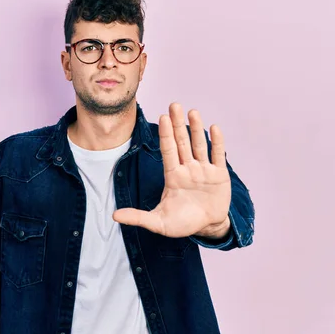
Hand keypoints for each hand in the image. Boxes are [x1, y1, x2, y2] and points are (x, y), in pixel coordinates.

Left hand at [113, 103, 231, 238]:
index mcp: (173, 176)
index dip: (165, 135)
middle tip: (174, 105)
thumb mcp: (159, 222)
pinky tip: (214, 128)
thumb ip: (138, 217)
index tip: (162, 118)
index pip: (168, 151)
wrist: (208, 228)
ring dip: (196, 129)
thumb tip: (114, 216)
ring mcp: (204, 170)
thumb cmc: (183, 223)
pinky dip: (217, 142)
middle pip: (182, 142)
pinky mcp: (220, 175)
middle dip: (178, 125)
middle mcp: (188, 169)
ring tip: (193, 112)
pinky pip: (218, 156)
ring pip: (199, 145)